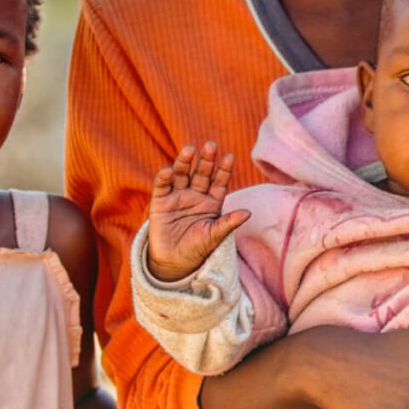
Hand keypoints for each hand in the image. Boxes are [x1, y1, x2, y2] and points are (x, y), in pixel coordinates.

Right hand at [147, 142, 249, 282]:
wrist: (174, 262)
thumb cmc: (197, 248)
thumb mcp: (215, 235)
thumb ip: (229, 223)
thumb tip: (248, 213)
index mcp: (211, 201)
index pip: (219, 181)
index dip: (224, 170)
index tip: (229, 157)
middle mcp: (195, 194)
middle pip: (201, 173)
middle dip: (206, 160)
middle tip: (211, 146)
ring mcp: (177, 196)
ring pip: (181, 174)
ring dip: (184, 162)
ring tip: (189, 150)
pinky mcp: (160, 201)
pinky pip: (162, 186)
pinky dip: (164, 178)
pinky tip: (168, 170)